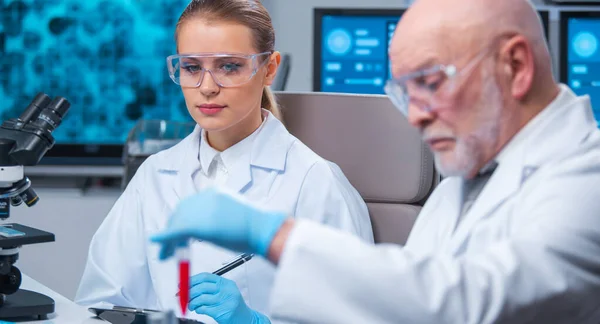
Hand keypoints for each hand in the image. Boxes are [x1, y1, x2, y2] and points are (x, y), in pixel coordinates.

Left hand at [150, 188, 287, 259]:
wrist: (261, 229)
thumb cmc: (254, 226)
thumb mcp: (234, 215)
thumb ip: (219, 216)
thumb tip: (212, 227)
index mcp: (214, 193)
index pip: (190, 206)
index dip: (181, 220)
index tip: (179, 234)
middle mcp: (204, 197)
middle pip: (180, 213)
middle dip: (172, 230)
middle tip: (169, 247)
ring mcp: (200, 209)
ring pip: (176, 223)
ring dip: (168, 239)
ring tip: (166, 254)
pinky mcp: (196, 224)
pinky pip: (175, 231)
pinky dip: (164, 238)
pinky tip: (157, 243)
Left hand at [188, 273, 269, 323]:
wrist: (245, 318)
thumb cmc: (232, 304)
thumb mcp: (225, 291)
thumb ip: (211, 287)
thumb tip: (190, 286)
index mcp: (226, 283)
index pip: (206, 277)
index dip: (192, 280)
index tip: (183, 284)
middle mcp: (226, 290)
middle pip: (202, 287)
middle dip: (189, 292)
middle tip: (183, 296)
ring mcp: (224, 301)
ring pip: (201, 299)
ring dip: (192, 302)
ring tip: (191, 305)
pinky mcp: (222, 312)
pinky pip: (204, 309)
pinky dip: (198, 309)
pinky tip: (199, 309)